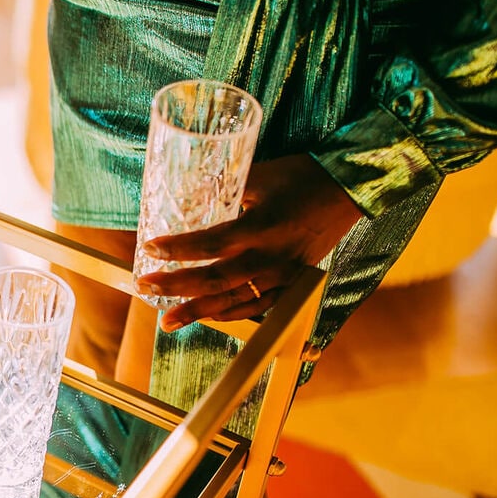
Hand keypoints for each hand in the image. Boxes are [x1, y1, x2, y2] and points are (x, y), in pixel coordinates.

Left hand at [136, 154, 363, 330]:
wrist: (350, 189)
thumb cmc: (302, 176)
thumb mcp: (259, 177)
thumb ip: (225, 191)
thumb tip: (188, 197)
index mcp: (263, 227)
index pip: (212, 243)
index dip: (179, 249)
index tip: (150, 249)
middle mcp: (272, 257)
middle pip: (216, 280)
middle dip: (176, 287)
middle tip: (145, 287)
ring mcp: (284, 275)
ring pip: (235, 301)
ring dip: (198, 312)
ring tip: (167, 321)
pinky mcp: (294, 283)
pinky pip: (260, 308)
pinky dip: (231, 314)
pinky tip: (207, 317)